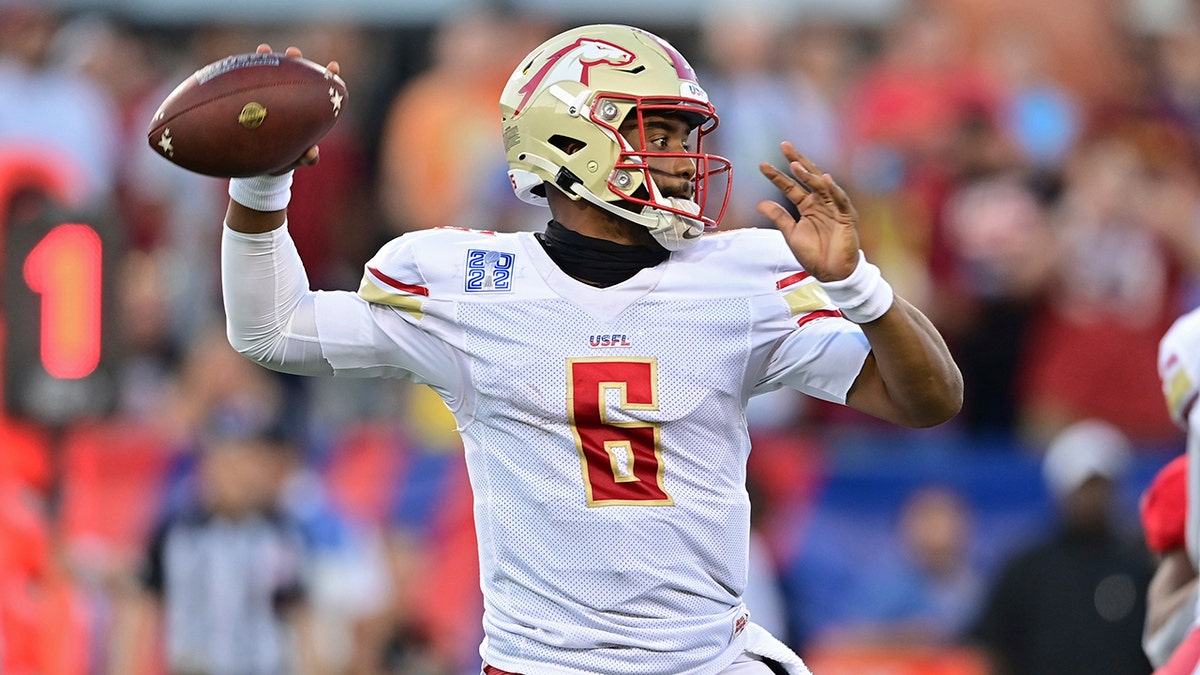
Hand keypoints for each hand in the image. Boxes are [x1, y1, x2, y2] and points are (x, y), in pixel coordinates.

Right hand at [254, 43, 340, 173]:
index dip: (328, 77)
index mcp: (305, 110)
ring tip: (263, 50)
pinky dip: (242, 75)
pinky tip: (233, 65)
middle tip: (293, 53)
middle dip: (296, 60)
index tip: (333, 66)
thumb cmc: (283, 160)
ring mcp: (269, 97)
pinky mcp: (250, 99)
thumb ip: (305, 158)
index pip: (319, 90)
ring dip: (267, 60)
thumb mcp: (294, 160)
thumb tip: (313, 153)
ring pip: (270, 74)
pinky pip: (245, 86)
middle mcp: (288, 99)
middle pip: (295, 74)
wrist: (258, 165)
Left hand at [756, 141, 860, 282]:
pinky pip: (841, 201)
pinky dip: (834, 190)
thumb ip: (779, 217)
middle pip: (807, 177)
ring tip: (795, 164)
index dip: (776, 176)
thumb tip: (760, 203)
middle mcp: (820, 203)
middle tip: (784, 146)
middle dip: (796, 161)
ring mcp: (834, 208)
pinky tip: (825, 179)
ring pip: (822, 187)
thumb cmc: (814, 254)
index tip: (762, 165)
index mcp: (807, 206)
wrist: (832, 273)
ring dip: (809, 175)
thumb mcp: (791, 234)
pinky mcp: (846, 217)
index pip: (790, 186)